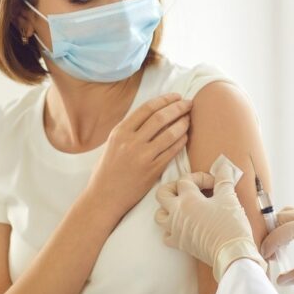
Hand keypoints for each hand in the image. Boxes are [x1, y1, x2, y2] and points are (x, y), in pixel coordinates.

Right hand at [85, 93, 191, 219]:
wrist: (104, 197)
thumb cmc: (108, 169)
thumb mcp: (113, 143)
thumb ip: (131, 129)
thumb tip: (155, 113)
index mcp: (120, 132)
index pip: (147, 108)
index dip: (165, 100)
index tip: (176, 96)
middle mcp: (131, 142)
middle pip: (161, 117)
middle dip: (178, 107)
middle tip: (189, 103)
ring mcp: (143, 156)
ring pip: (170, 133)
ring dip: (183, 123)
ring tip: (189, 118)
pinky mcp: (152, 170)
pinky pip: (172, 151)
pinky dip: (181, 141)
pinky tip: (186, 136)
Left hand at [155, 156, 266, 281]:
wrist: (231, 253)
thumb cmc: (230, 224)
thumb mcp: (229, 197)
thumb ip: (224, 180)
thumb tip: (224, 167)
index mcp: (188, 199)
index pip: (185, 179)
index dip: (200, 177)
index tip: (215, 183)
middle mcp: (177, 213)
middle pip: (162, 194)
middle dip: (173, 187)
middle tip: (188, 189)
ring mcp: (175, 229)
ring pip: (159, 215)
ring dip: (168, 208)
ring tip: (183, 207)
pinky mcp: (180, 244)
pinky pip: (166, 235)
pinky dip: (171, 230)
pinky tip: (183, 226)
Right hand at [260, 205, 293, 284]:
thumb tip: (280, 280)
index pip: (288, 227)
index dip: (273, 240)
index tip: (266, 254)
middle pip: (283, 216)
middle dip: (271, 233)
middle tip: (267, 253)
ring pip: (285, 215)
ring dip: (276, 230)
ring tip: (274, 250)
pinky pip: (292, 217)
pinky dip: (284, 228)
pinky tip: (283, 243)